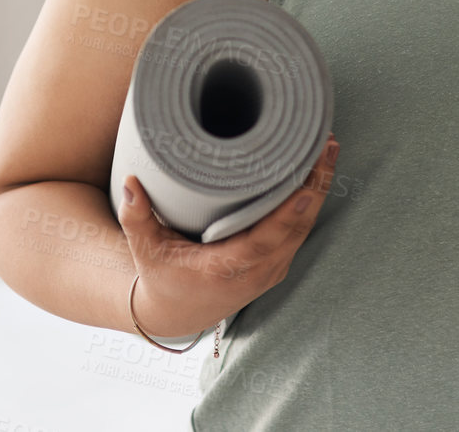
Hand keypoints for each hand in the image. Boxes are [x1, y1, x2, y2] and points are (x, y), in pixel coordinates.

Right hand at [115, 133, 339, 339]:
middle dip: (314, 186)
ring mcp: (271, 269)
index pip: (262, 244)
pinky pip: (301, 229)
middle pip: (295, 230)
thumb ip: (136, 218)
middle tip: (325, 146)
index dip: (286, 218)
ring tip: (327, 147)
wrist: (178, 312)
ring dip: (320, 188)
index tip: (305, 188)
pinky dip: (313, 200)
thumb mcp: (145, 250)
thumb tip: (131, 183)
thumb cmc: (162, 275)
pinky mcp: (278, 261)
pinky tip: (319, 170)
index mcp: (224, 271)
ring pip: (304, 228)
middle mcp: (255, 272)